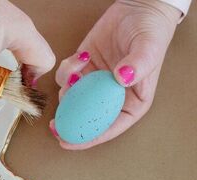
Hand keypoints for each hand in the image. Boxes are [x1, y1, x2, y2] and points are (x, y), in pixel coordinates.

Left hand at [50, 0, 180, 149]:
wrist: (138, 9)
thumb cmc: (150, 33)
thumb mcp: (149, 49)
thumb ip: (138, 65)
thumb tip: (121, 78)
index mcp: (130, 102)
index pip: (109, 127)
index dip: (89, 138)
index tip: (69, 142)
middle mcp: (110, 96)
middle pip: (87, 118)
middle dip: (69, 125)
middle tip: (54, 127)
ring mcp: (95, 83)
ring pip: (73, 99)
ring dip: (67, 91)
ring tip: (77, 71)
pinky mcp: (84, 69)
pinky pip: (68, 78)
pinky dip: (68, 71)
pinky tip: (78, 59)